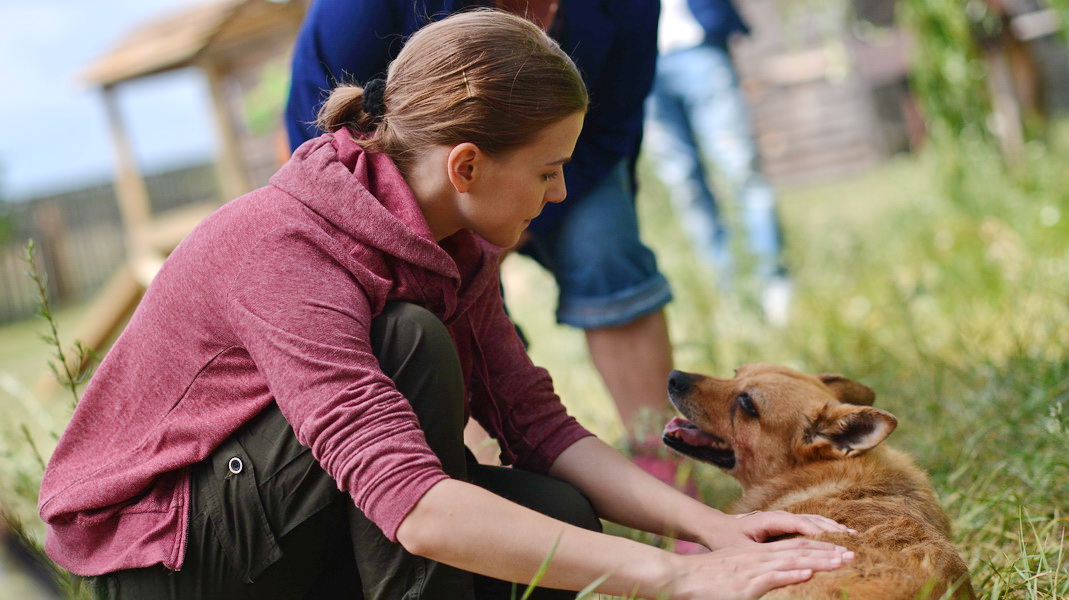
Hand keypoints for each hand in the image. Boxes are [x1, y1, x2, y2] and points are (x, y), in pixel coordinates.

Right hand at [671, 538, 854, 599]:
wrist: (680, 577)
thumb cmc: (703, 580)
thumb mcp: (733, 573)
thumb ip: (752, 576)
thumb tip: (763, 580)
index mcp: (757, 556)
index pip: (794, 549)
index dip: (819, 549)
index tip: (840, 551)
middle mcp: (759, 559)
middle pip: (799, 551)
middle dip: (828, 552)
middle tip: (853, 554)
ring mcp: (753, 569)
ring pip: (792, 561)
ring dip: (819, 561)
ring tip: (842, 561)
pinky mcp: (746, 584)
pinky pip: (773, 576)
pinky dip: (792, 574)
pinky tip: (808, 573)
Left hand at [701, 510, 855, 549]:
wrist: (717, 527)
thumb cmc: (728, 539)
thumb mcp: (743, 550)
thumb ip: (761, 555)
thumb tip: (780, 562)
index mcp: (771, 520)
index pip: (803, 526)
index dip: (822, 535)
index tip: (839, 545)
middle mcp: (781, 516)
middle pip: (813, 522)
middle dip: (833, 531)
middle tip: (855, 542)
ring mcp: (784, 518)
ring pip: (814, 521)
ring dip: (833, 528)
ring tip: (852, 536)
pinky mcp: (785, 524)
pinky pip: (809, 525)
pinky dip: (825, 529)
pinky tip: (837, 534)